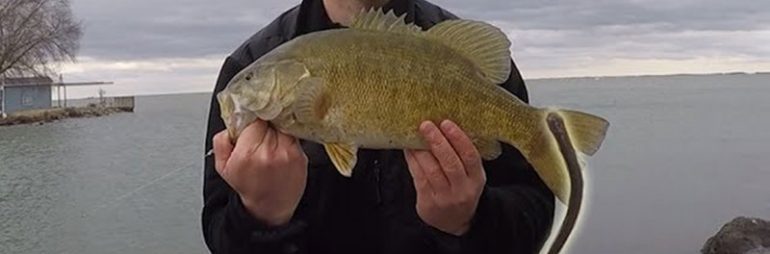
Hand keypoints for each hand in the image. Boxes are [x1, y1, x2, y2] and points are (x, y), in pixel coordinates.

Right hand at [212, 120, 307, 225]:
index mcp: (247, 154)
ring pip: (282, 125)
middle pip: (268, 120)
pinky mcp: (300, 156)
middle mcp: (268, 152)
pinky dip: (286, 137)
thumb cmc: (248, 185)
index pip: (253, 119)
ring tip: (270, 142)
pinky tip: (280, 148)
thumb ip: (222, 141)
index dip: (252, 119)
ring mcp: (287, 153)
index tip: (251, 123)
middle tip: (259, 134)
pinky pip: (293, 135)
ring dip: (277, 129)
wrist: (270, 206)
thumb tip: (231, 122)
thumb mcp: (223, 166)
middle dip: (264, 123)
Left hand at [405, 120, 486, 235]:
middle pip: (450, 163)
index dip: (458, 138)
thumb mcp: (470, 176)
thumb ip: (462, 157)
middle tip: (426, 125)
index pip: (470, 156)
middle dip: (437, 141)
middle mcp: (462, 189)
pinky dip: (413, 160)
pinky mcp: (428, 202)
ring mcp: (445, 198)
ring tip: (414, 134)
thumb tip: (442, 126)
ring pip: (431, 170)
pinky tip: (409, 149)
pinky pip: (418, 177)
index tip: (446, 123)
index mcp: (476, 179)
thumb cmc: (461, 190)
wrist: (455, 222)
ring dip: (421, 150)